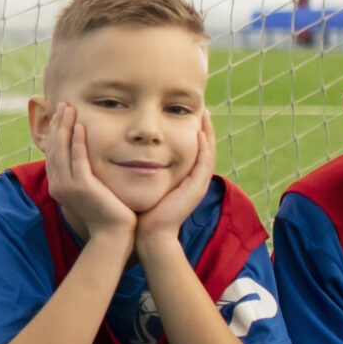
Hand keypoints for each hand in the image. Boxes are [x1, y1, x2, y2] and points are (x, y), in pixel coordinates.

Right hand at [43, 103, 136, 245]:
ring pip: (62, 149)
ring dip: (65, 126)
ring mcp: (67, 186)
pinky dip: (77, 141)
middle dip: (57, 124)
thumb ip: (84, 175)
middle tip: (63, 105)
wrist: (113, 235)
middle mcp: (57, 184)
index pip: (53, 152)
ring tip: (70, 109)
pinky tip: (80, 126)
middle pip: (54, 147)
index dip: (55, 132)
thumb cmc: (106, 214)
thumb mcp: (90, 192)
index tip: (60, 115)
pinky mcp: (82, 186)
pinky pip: (78, 158)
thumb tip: (85, 161)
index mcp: (57, 185)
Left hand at [136, 112, 215, 252]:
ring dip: (208, 133)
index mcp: (186, 178)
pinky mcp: (196, 188)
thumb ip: (147, 171)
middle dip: (206, 129)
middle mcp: (195, 180)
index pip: (196, 151)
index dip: (196, 133)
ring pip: (208, 153)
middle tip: (204, 110)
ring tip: (206, 115)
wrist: (150, 233)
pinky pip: (204, 163)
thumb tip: (134, 157)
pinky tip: (200, 133)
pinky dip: (204, 147)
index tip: (192, 116)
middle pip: (206, 149)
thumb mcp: (148, 185)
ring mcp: (198, 184)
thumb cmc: (144, 210)